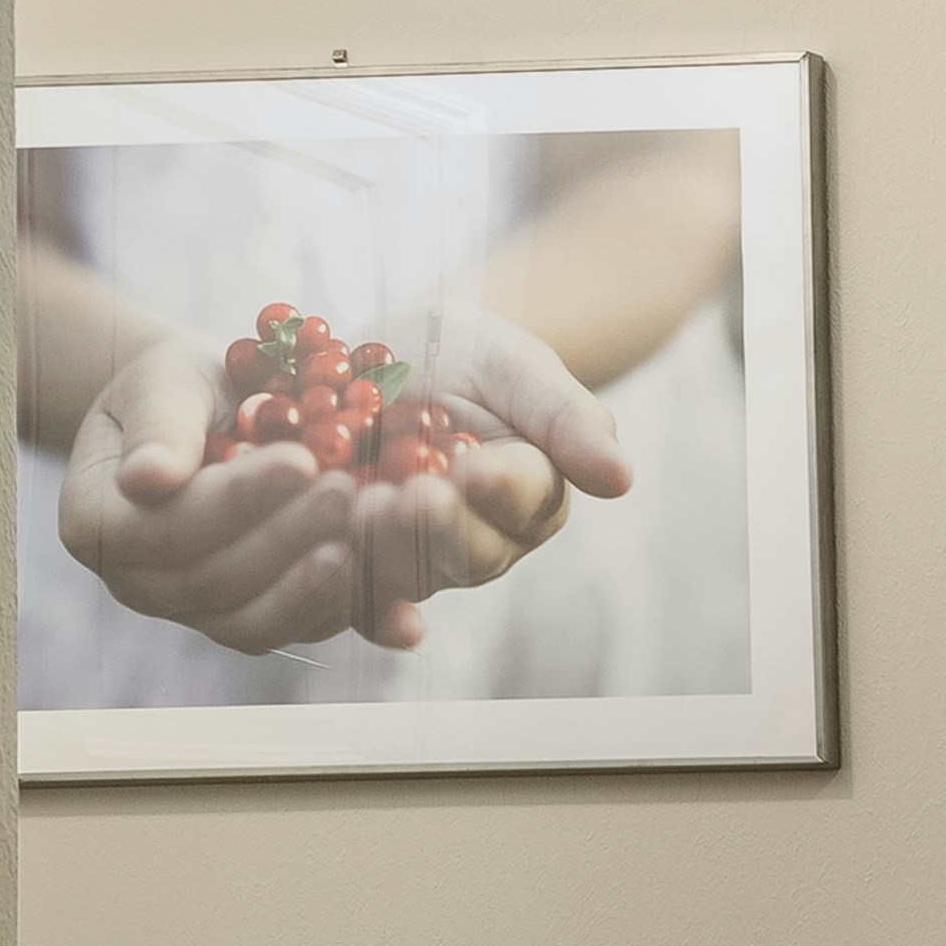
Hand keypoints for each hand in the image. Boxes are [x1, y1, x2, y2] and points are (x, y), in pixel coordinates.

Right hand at [55, 330, 368, 651]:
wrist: (209, 415)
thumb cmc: (180, 388)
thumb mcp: (162, 382)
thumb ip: (158, 426)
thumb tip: (147, 479)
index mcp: (97, 525)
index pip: (168, 527)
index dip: (238, 499)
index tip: (302, 460)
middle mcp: (139, 585)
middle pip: (218, 580)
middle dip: (291, 536)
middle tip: (355, 492)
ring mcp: (196, 614)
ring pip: (259, 620)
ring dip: (325, 585)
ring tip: (378, 535)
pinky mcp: (256, 622)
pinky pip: (303, 629)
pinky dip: (354, 615)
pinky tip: (403, 607)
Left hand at [347, 299, 637, 650]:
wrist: (383, 360)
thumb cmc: (466, 354)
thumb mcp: (516, 365)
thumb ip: (565, 417)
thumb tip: (621, 477)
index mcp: (530, 496)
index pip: (522, 502)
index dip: (498, 491)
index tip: (474, 469)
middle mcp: (479, 540)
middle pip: (464, 551)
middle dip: (433, 527)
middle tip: (403, 497)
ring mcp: (414, 555)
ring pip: (406, 571)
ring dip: (381, 550)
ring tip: (353, 509)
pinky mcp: (354, 559)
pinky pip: (351, 592)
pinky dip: (341, 591)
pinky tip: (324, 576)